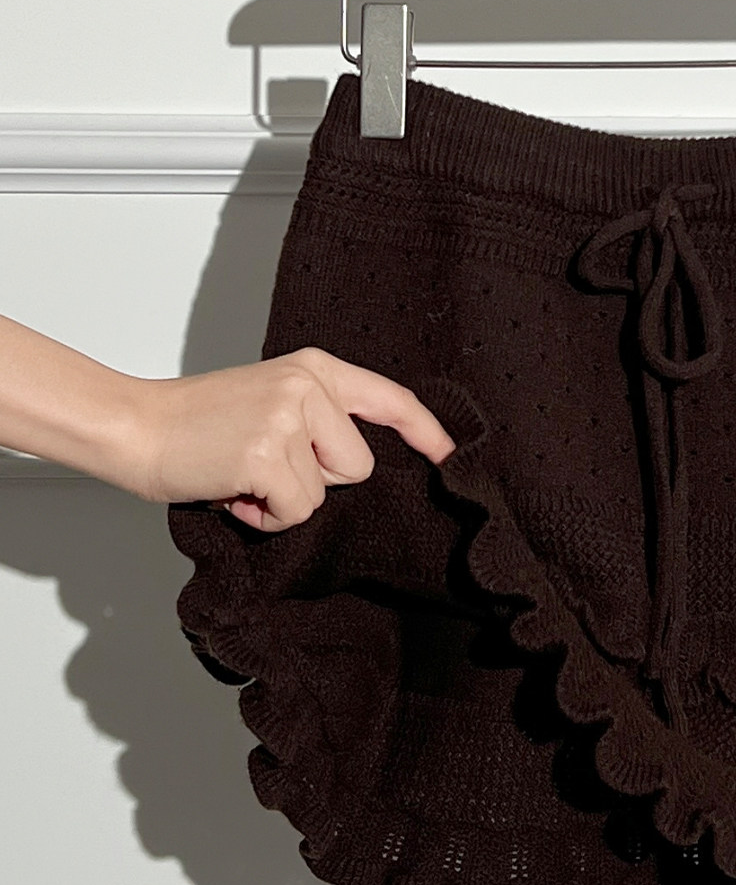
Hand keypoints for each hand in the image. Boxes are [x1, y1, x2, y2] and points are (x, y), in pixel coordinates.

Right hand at [126, 349, 453, 531]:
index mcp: (314, 369)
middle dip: (315, 480)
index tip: (450, 457)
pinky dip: (264, 515)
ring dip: (285, 500)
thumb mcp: (271, 400)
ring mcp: (288, 418)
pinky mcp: (267, 454)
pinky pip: (295, 512)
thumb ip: (318, 418)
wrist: (136, 427)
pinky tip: (233, 490)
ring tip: (243, 473)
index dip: (425, 432)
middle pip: (358, 467)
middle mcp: (308, 386)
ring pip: (324, 495)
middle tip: (261, 461)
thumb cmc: (200, 425)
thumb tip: (360, 464)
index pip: (389, 400)